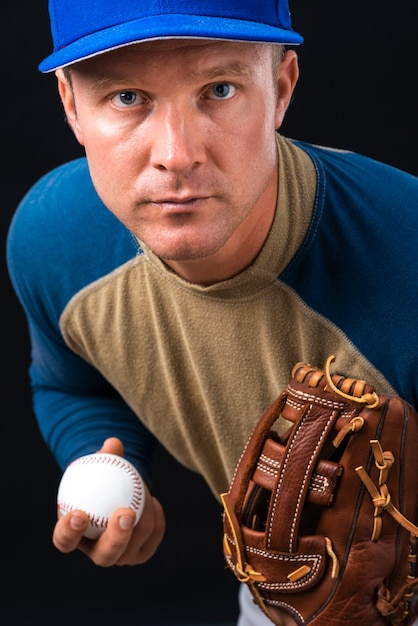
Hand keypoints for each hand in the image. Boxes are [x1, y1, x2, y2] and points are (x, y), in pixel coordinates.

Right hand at [52, 437, 165, 566]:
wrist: (120, 492)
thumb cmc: (102, 477)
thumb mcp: (101, 465)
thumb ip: (106, 456)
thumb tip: (113, 444)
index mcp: (73, 535)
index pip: (64, 541)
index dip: (68, 532)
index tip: (79, 513)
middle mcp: (95, 552)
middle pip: (105, 556)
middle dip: (116, 538)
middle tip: (126, 513)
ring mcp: (120, 557)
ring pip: (134, 546)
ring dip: (143, 518)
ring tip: (143, 490)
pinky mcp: (141, 554)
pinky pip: (153, 538)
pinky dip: (156, 518)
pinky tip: (153, 501)